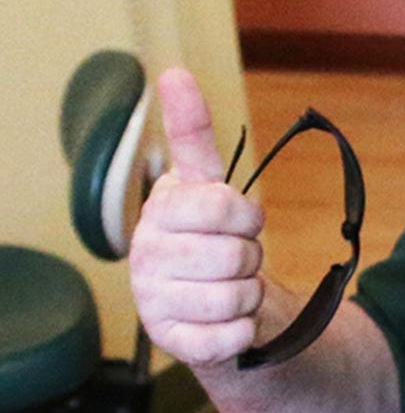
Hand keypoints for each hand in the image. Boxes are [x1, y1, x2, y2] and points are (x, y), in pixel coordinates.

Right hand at [128, 70, 266, 365]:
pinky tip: (228, 321)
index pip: (220, 205)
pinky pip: (230, 335)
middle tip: (236, 257)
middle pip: (237, 254)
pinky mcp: (171, 340)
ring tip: (230, 287)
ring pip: (236, 295)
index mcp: (160, 212)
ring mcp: (153, 299)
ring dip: (249, 293)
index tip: (241, 221)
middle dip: (251, 257)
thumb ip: (192, 131)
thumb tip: (173, 72)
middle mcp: (146, 255)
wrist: (210, 304)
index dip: (246, 216)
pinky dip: (243, 329)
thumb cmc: (211, 236)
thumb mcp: (206, 183)